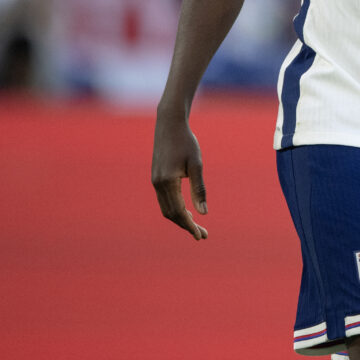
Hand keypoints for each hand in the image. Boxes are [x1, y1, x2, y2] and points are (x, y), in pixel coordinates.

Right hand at [151, 111, 208, 239]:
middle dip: (187, 226)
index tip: (201, 236)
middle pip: (171, 214)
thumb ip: (199, 189)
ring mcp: (155, 181)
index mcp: (167, 182)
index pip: (178, 212)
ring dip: (181, 219)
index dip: (190, 226)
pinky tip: (187, 211)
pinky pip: (165, 200)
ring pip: (166, 209)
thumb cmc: (186, 141)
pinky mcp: (156, 177)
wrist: (169, 124)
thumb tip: (204, 213)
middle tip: (203, 235)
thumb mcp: (196, 164)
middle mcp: (158, 184)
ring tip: (197, 226)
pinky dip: (175, 210)